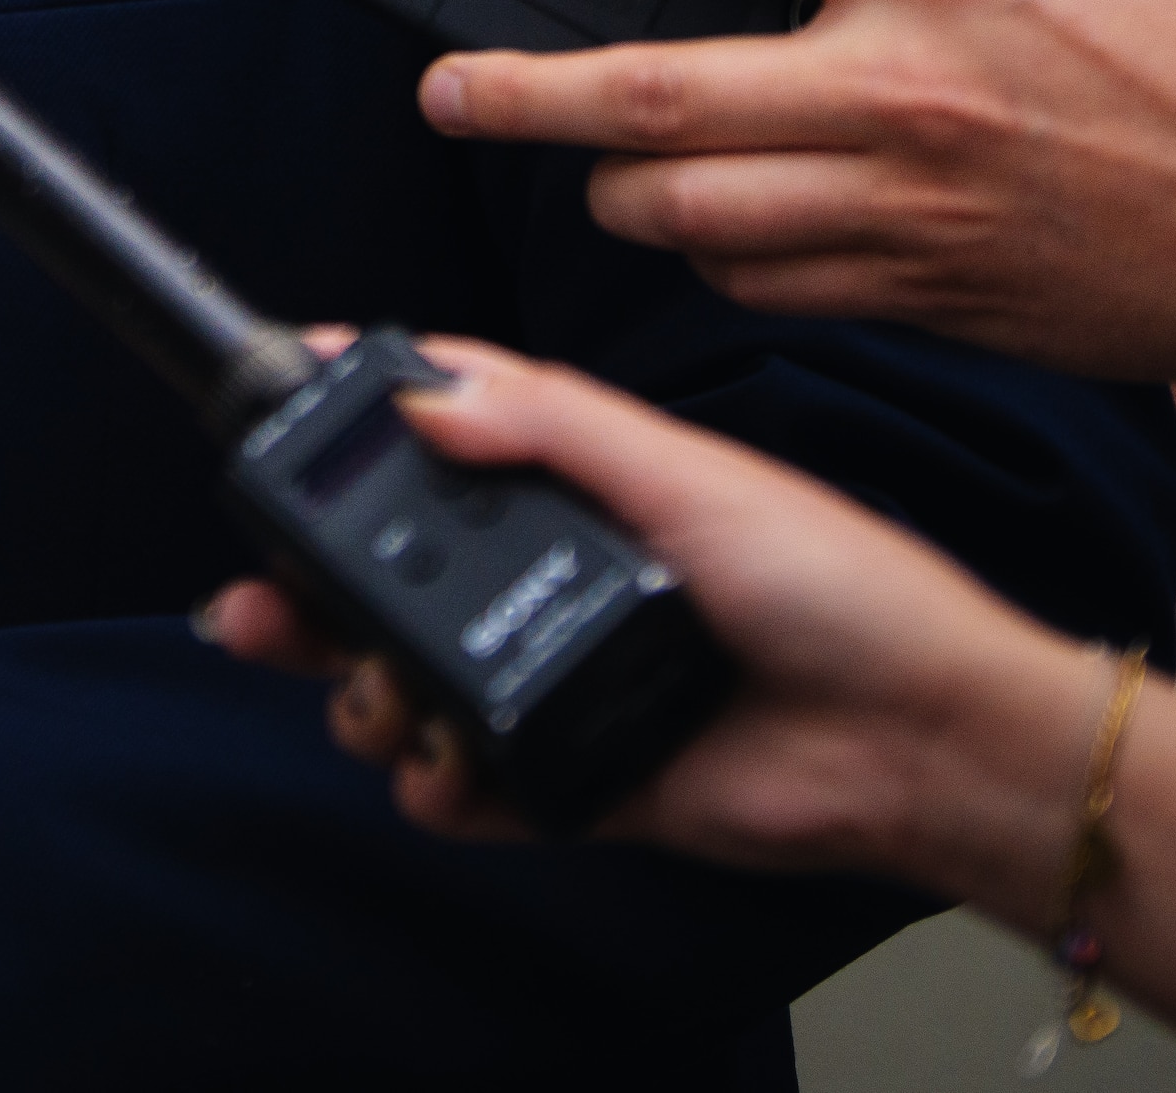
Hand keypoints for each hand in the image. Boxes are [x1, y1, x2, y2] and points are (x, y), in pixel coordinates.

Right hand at [203, 339, 1099, 923]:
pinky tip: (447, 767)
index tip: (270, 413)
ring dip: (366, 695)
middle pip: (383, 576)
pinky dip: (437, 784)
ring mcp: (553, 676)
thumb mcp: (691, 473)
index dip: (350, 429)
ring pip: (403, 682)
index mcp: (577, 489)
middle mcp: (549, 578)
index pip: (434, 442)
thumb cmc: (840, 587)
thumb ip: (554, 423)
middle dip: (303, 593)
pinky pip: (466, 785)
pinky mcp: (573, 777)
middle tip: (257, 608)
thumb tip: (425, 391)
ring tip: (388, 698)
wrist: (918, 741)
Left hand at [427, 0, 1175, 389]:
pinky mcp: (920, 294)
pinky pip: (765, 285)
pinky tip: (701, 228)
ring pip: (689, 213)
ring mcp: (903, 206)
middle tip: (444, 87)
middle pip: (656, 94)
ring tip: (577, 159)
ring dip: (610, 187)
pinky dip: (711, 259)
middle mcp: (901, 90)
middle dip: (523, 91)